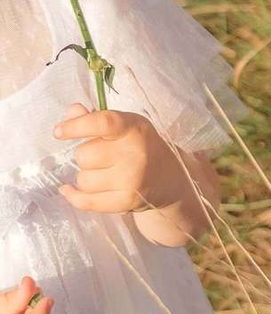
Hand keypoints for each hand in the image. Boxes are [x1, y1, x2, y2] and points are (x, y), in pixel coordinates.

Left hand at [52, 101, 186, 214]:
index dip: (76, 127)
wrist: (168, 178)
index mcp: (134, 129)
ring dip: (86, 176)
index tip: (59, 132)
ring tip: (104, 174)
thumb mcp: (125, 126)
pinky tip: (69, 190)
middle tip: (101, 157)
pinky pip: (86, 201)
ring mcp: (131, 180)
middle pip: (85, 155)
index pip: (103, 123)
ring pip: (83, 179)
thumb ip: (96, 118)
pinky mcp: (125, 201)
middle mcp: (134, 153)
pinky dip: (74, 196)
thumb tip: (71, 112)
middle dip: (86, 156)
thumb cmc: (140, 147)